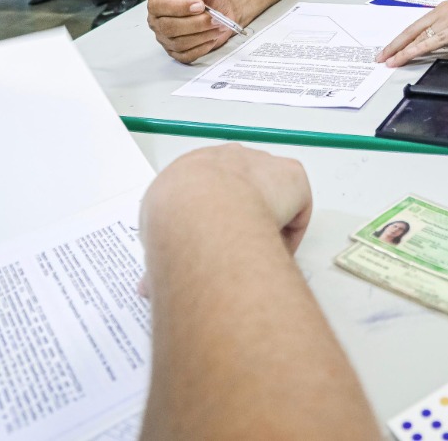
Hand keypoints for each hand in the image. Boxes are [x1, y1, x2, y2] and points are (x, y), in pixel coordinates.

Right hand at [141, 144, 312, 259]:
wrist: (199, 209)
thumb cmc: (174, 221)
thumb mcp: (153, 240)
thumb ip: (159, 260)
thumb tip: (151, 287)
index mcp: (187, 172)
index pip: (204, 192)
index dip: (212, 222)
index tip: (214, 247)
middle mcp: (226, 160)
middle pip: (242, 189)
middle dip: (242, 220)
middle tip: (239, 253)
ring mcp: (260, 163)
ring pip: (271, 196)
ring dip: (268, 221)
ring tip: (257, 252)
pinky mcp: (289, 174)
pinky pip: (297, 207)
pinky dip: (292, 230)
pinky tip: (276, 247)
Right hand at [147, 0, 242, 63]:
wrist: (222, 10)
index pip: (158, 5)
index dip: (179, 7)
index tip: (200, 5)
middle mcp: (157, 20)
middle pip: (168, 27)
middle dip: (196, 23)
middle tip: (215, 18)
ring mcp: (165, 38)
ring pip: (179, 42)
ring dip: (202, 35)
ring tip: (218, 26)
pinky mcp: (176, 52)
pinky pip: (186, 55)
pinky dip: (202, 47)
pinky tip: (212, 37)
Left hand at [378, 0, 447, 66]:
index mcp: (447, 7)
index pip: (419, 24)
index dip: (405, 35)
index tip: (394, 45)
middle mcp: (442, 13)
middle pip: (411, 30)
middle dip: (394, 44)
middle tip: (381, 55)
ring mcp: (447, 21)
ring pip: (416, 38)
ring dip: (399, 51)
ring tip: (386, 62)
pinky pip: (429, 44)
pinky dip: (413, 52)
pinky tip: (403, 59)